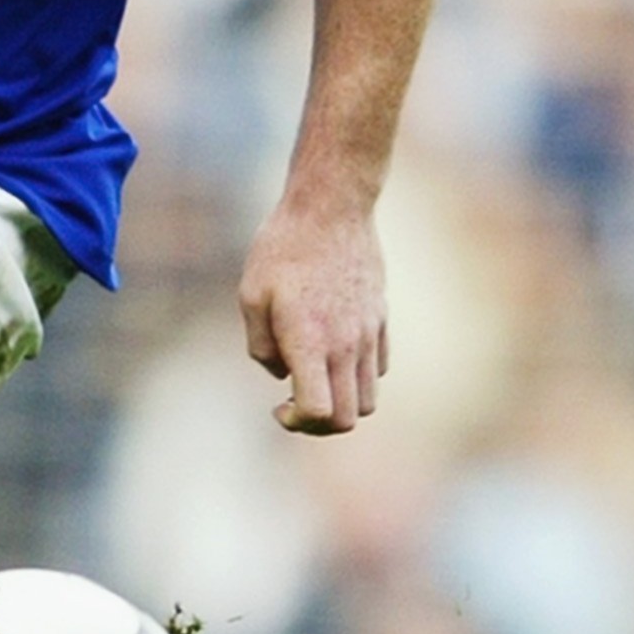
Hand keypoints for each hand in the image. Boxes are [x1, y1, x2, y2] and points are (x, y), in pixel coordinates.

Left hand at [237, 198, 387, 434]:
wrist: (331, 207)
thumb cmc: (282, 248)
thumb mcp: (251, 296)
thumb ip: (261, 347)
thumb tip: (281, 374)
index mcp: (311, 343)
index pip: (321, 413)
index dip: (297, 423)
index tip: (278, 406)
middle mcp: (346, 345)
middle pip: (350, 418)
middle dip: (319, 426)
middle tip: (293, 405)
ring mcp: (369, 333)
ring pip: (369, 398)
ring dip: (342, 403)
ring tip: (313, 379)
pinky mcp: (381, 318)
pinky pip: (379, 368)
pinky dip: (359, 377)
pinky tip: (333, 353)